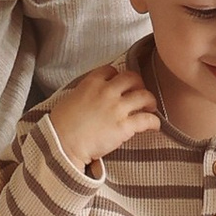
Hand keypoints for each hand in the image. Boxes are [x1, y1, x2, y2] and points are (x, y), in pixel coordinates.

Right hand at [44, 61, 160, 172]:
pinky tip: (154, 126)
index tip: (119, 84)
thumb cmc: (61, 125)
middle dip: (139, 84)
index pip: (111, 70)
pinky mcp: (124, 126)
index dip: (117, 76)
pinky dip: (154, 122)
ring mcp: (117, 108)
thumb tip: (91, 96)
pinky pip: (147, 120)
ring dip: (150, 101)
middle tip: (139, 93)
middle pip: (132, 78)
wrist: (62, 145)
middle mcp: (107, 91)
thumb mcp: (70, 99)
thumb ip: (85, 92)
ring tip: (150, 107)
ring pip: (144, 96)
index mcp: (91, 83)